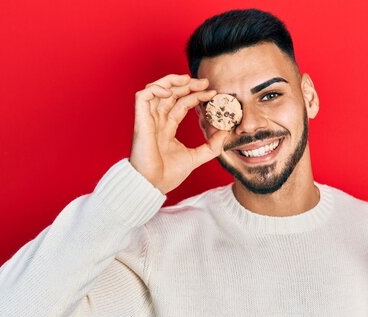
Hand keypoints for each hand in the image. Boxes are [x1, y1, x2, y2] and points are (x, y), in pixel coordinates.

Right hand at [129, 74, 228, 193]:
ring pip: (156, 90)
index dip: (196, 96)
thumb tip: (226, 133)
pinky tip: (170, 91)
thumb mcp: (196, 157)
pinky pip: (143, 97)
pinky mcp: (141, 121)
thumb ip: (211, 146)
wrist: (152, 185)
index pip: (181, 104)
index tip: (212, 93)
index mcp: (167, 128)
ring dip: (172, 81)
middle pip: (171, 94)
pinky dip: (155, 89)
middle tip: (206, 83)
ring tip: (189, 80)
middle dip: (188, 85)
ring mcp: (148, 120)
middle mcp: (157, 121)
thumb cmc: (168, 175)